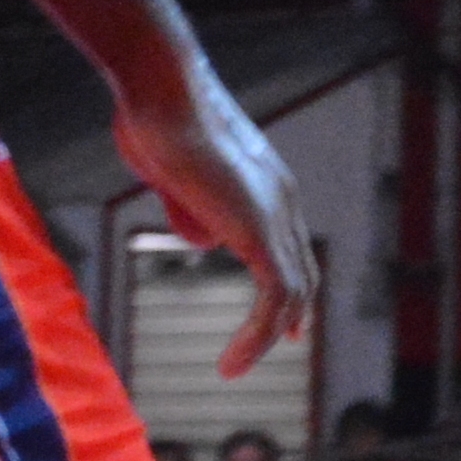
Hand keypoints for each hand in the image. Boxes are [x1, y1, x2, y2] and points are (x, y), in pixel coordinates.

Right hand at [113, 62, 316, 377]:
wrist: (162, 92)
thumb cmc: (156, 121)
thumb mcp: (175, 175)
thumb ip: (193, 207)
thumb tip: (204, 239)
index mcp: (269, 187)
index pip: (293, 247)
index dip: (291, 285)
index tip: (286, 317)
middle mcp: (283, 202)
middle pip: (304, 271)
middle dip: (295, 314)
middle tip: (285, 344)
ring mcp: (276, 216)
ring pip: (292, 293)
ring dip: (266, 335)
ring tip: (235, 368)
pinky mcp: (259, 231)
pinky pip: (274, 297)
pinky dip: (258, 335)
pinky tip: (233, 362)